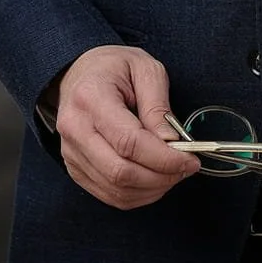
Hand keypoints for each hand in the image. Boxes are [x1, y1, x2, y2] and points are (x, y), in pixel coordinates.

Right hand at [50, 45, 199, 209]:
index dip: (163, 158)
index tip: (189, 158)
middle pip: (120, 172)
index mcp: (91, 97)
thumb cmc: (113, 67)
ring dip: (152, 189)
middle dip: (161, 176)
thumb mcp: (145, 69)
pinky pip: (109, 195)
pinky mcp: (75, 168)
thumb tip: (171, 143)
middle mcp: (75, 128)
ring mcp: (71, 152)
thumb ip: (158, 106)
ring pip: (116, 190)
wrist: (78, 73)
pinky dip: (138, 194)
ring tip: (173, 172)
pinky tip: (154, 179)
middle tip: (185, 168)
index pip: (129, 142)